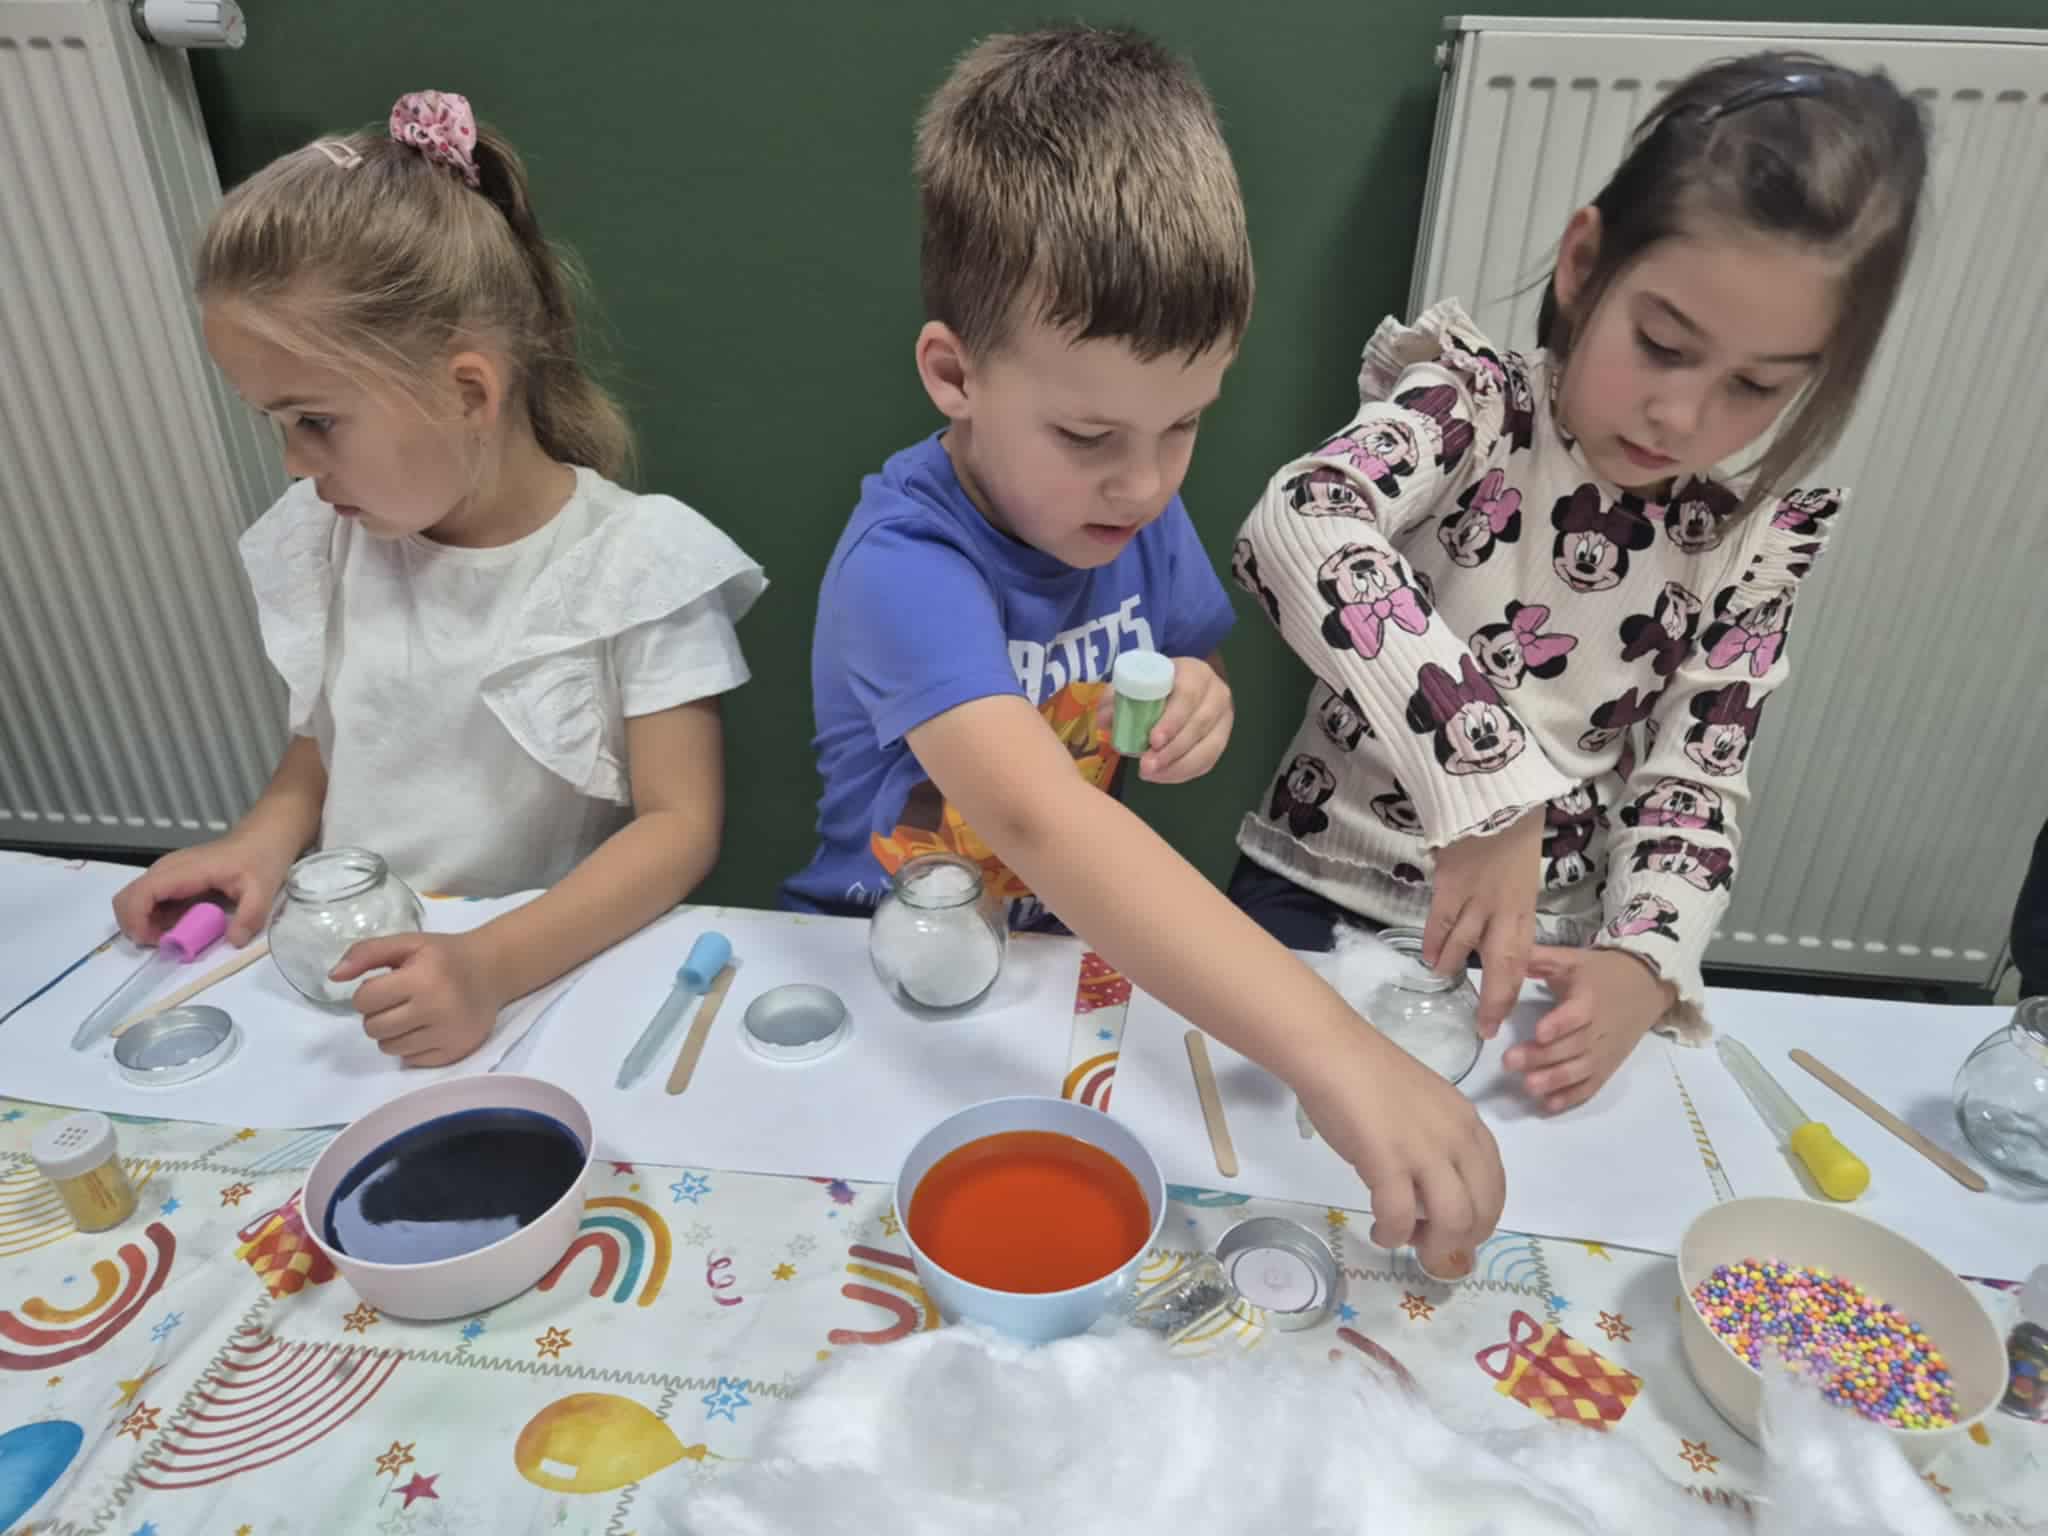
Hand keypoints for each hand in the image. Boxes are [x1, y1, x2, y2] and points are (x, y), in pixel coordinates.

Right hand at [114, 834, 295, 947]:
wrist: (263, 837)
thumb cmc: (260, 858)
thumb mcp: (262, 889)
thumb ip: (250, 916)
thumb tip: (234, 941)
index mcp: (183, 871)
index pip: (139, 894)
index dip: (137, 922)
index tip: (156, 942)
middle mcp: (167, 869)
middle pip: (126, 898)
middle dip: (135, 926)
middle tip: (164, 943)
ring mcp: (167, 873)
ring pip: (135, 900)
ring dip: (145, 924)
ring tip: (176, 936)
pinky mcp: (172, 879)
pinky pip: (151, 901)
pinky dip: (156, 918)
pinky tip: (182, 924)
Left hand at [332, 931, 503, 1067]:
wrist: (492, 970)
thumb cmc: (443, 955)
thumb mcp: (407, 943)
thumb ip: (367, 953)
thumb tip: (333, 976)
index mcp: (423, 977)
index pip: (365, 1000)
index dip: (369, 992)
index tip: (386, 984)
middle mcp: (437, 1009)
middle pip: (374, 1028)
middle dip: (378, 1014)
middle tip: (398, 1000)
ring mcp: (448, 1034)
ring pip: (389, 1048)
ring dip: (392, 1032)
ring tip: (410, 1014)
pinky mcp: (456, 1053)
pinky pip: (411, 1060)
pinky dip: (411, 1046)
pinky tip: (426, 1028)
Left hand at [1095, 656, 1232, 783]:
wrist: (1179, 686)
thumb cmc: (1154, 683)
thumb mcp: (1135, 683)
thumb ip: (1117, 698)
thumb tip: (1105, 720)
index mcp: (1194, 672)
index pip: (1188, 696)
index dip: (1172, 720)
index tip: (1153, 740)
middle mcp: (1216, 694)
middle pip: (1199, 725)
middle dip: (1172, 750)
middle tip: (1146, 765)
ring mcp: (1223, 719)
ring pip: (1208, 748)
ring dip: (1178, 766)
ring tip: (1150, 774)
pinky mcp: (1221, 740)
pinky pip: (1208, 762)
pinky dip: (1184, 773)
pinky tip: (1162, 776)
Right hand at [1295, 1022, 1505, 1273]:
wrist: (1333, 1052)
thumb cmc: (1370, 1075)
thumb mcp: (1427, 1108)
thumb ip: (1439, 1144)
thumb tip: (1432, 1192)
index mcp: (1469, 1125)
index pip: (1495, 1189)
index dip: (1478, 1221)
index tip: (1451, 1230)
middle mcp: (1457, 1140)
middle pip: (1481, 1213)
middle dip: (1459, 1243)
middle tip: (1429, 1245)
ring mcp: (1424, 1151)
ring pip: (1453, 1223)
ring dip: (1434, 1247)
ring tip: (1406, 1242)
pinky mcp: (1387, 1162)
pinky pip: (1400, 1218)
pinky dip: (1392, 1235)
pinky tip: (1379, 1230)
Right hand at [1423, 808, 1541, 1036]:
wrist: (1495, 795)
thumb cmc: (1516, 832)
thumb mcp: (1525, 878)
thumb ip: (1512, 909)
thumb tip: (1498, 938)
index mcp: (1525, 907)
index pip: (1519, 961)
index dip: (1509, 994)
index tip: (1497, 1020)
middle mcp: (1503, 910)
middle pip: (1498, 964)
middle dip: (1490, 999)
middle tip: (1481, 1024)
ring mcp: (1474, 898)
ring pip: (1462, 945)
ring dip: (1451, 966)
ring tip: (1444, 979)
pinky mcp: (1448, 884)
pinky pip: (1439, 921)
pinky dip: (1432, 941)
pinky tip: (1428, 955)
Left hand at [1508, 945, 1675, 1111]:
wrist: (1646, 986)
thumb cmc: (1600, 972)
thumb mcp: (1571, 959)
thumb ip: (1538, 959)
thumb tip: (1506, 957)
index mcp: (1590, 999)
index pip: (1577, 1014)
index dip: (1559, 1024)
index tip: (1538, 1032)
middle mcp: (1600, 1029)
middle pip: (1572, 1047)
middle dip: (1541, 1057)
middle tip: (1509, 1063)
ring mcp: (1605, 1051)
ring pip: (1581, 1070)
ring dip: (1554, 1081)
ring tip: (1528, 1087)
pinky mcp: (1608, 1067)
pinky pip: (1591, 1086)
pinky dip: (1572, 1097)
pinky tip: (1549, 1106)